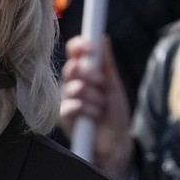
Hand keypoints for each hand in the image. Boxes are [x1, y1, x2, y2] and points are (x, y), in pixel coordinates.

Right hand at [60, 34, 133, 179]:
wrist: (116, 140)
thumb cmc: (114, 112)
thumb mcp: (114, 86)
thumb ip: (107, 64)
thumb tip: (103, 39)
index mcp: (84, 72)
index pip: (74, 52)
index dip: (80, 46)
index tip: (91, 48)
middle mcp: (72, 83)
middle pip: (72, 67)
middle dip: (90, 74)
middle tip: (101, 82)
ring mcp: (66, 99)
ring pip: (75, 87)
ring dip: (94, 97)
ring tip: (101, 107)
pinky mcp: (63, 116)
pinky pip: (71, 106)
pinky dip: (88, 110)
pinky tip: (94, 116)